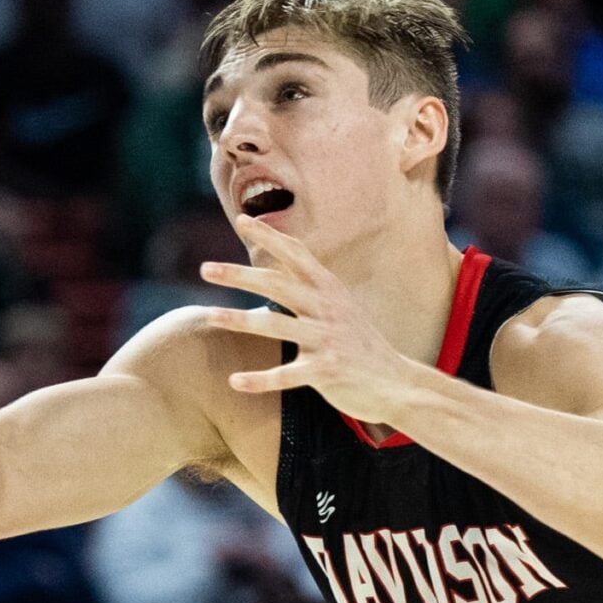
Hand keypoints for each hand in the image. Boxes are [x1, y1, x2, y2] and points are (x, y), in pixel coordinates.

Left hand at [194, 212, 424, 423]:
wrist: (397, 382)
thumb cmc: (358, 343)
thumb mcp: (339, 306)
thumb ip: (310, 286)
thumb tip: (281, 262)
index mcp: (329, 289)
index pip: (296, 254)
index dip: (269, 236)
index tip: (241, 220)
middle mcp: (328, 309)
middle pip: (278, 285)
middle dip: (241, 275)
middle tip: (205, 268)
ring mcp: (328, 339)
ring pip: (277, 326)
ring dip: (240, 320)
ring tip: (210, 316)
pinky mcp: (328, 370)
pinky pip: (287, 374)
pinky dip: (260, 379)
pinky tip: (234, 381)